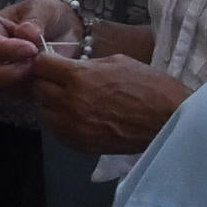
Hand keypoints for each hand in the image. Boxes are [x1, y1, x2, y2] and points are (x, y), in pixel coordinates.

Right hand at [0, 0, 78, 92]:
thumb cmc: (50, 15)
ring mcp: (2, 73)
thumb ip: (35, 18)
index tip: (31, 48)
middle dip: (3, 75)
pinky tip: (48, 76)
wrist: (68, 32)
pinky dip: (33, 90)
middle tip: (30, 67)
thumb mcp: (45, 7)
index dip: (6, 49)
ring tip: (43, 69)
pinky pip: (18, 97)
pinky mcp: (18, 88)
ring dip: (21, 83)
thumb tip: (26, 33)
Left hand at [30, 53, 190, 155]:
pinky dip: (62, 124)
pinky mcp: (80, 144)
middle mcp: (69, 101)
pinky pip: (57, 132)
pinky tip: (78, 118)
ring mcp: (73, 126)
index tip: (51, 64)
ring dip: (52, 106)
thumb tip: (68, 66)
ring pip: (43, 113)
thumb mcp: (116, 61)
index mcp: (78, 76)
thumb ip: (86, 65)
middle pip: (38, 89)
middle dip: (47, 83)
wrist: (169, 118)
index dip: (44, 62)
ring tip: (69, 102)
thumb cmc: (148, 85)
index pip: (40, 65)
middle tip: (61, 83)